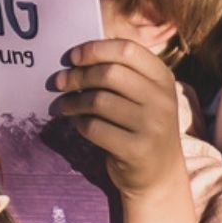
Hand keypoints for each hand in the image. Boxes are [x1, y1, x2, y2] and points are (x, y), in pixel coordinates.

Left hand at [50, 38, 188, 200]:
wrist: (159, 173)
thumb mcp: (144, 95)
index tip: (73, 56)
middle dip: (77, 76)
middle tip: (58, 82)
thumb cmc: (141, 125)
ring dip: (72, 102)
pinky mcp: (136, 150)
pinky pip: (94, 128)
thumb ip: (122, 72)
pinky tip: (77, 123)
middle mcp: (162, 100)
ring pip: (98, 101)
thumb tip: (77, 54)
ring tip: (61, 105)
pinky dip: (79, 124)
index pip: (127, 49)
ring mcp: (152, 126)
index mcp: (163, 78)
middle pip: (109, 73)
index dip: (95, 49)